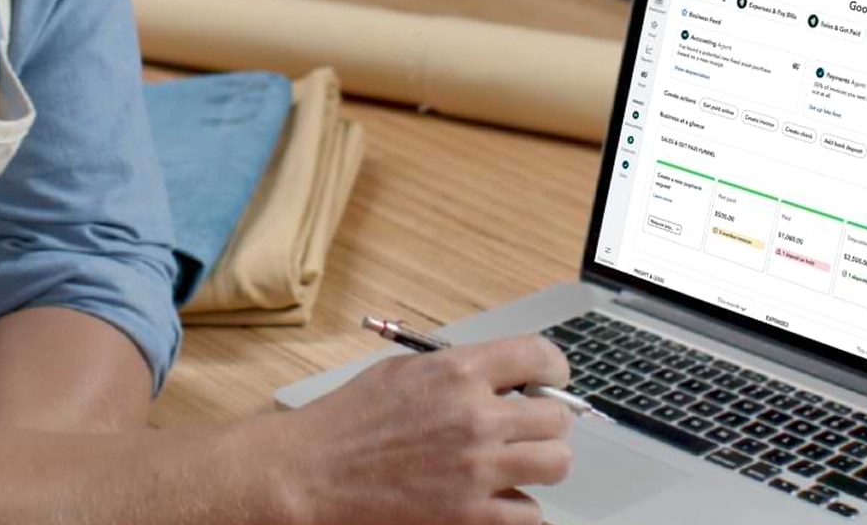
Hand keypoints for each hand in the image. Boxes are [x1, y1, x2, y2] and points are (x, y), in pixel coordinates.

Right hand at [275, 334, 574, 524]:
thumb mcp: (404, 371)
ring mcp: (476, 470)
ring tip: (519, 463)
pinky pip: (531, 515)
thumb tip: (502, 377)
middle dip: (547, 420)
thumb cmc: (349, 421)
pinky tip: (499, 499)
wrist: (310, 475)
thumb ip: (457, 371)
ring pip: (556, 463)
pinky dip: (521, 509)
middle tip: (529, 427)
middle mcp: (475, 417)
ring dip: (542, 463)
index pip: (539, 356)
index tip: (549, 380)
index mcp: (457, 372)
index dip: (553, 368)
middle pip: (556, 417)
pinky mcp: (470, 518)